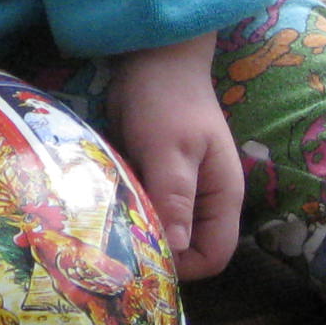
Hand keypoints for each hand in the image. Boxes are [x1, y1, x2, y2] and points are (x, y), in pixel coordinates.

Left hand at [102, 34, 242, 281]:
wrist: (153, 57)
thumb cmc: (167, 100)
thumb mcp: (170, 149)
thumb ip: (174, 198)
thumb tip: (176, 250)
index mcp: (222, 197)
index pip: (214, 255)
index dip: (184, 266)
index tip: (145, 258)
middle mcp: (205, 200)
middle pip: (188, 250)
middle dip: (157, 253)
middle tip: (117, 249)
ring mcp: (181, 191)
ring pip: (164, 232)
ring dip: (138, 234)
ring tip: (105, 231)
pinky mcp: (156, 180)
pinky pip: (145, 211)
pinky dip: (128, 214)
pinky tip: (103, 210)